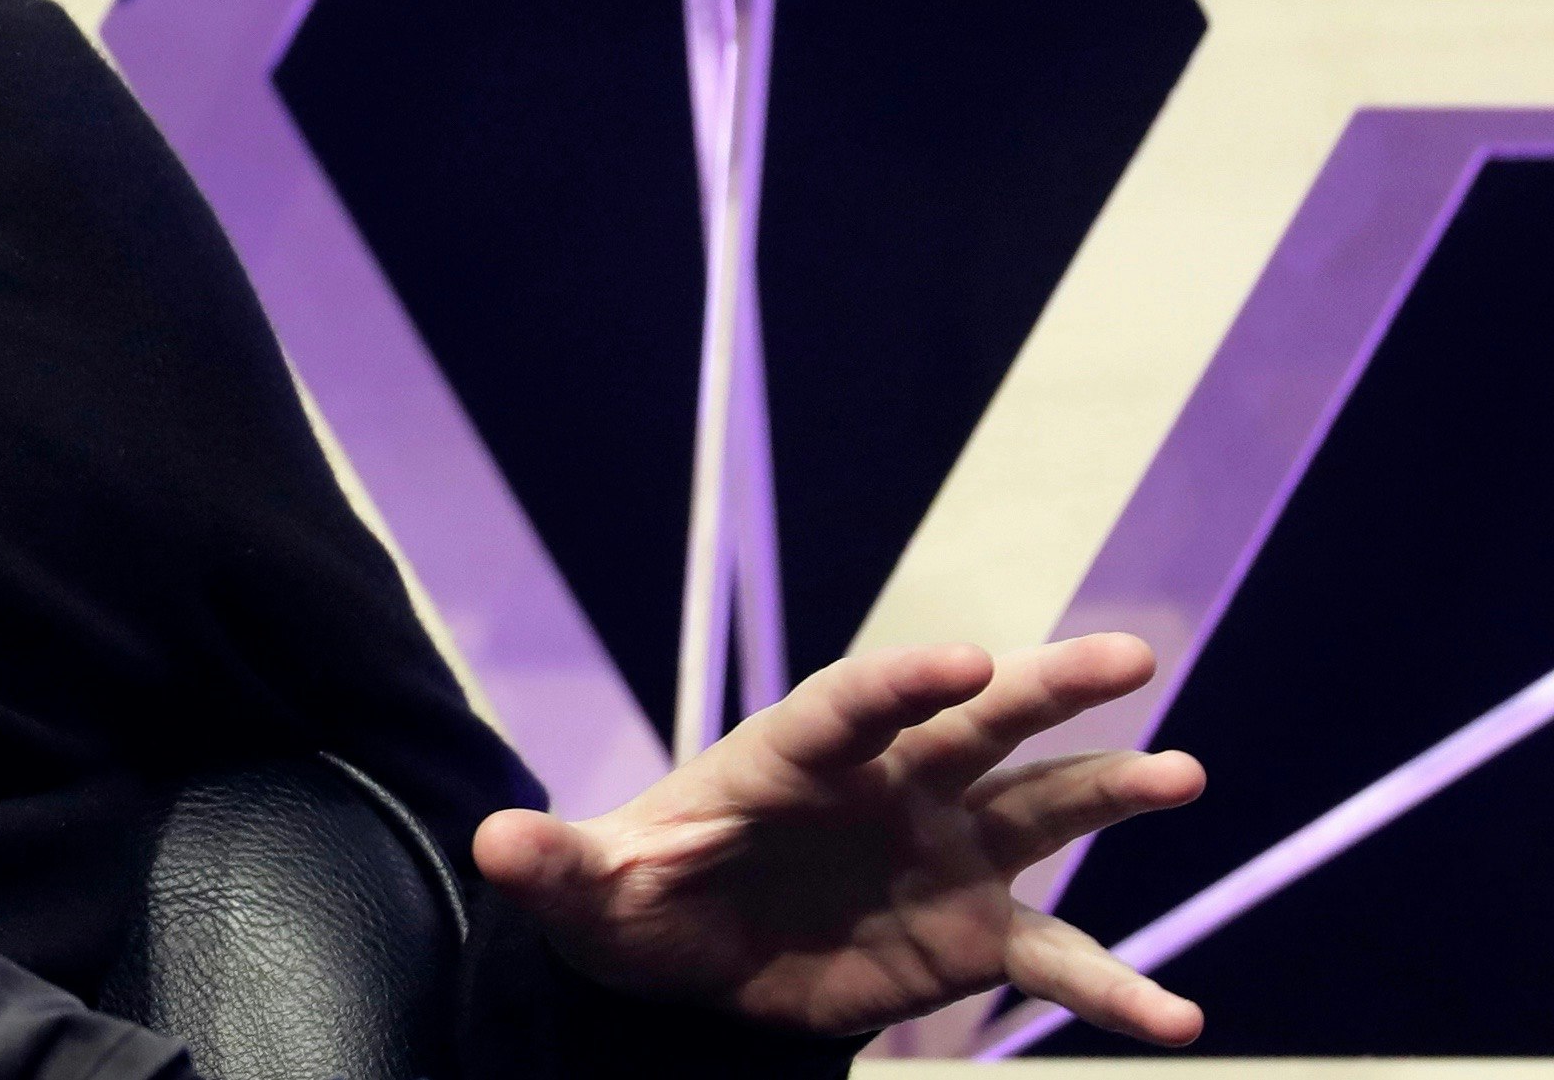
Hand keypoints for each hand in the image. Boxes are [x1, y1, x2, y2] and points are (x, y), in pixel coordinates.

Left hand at [471, 632, 1208, 1043]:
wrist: (692, 963)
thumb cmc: (639, 900)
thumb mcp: (589, 891)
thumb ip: (554, 865)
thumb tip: (494, 844)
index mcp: (791, 756)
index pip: (850, 706)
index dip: (902, 683)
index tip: (963, 660)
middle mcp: (887, 785)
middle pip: (972, 724)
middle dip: (1045, 688)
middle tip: (1127, 657)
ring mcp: (945, 854)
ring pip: (1040, 812)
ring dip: (1111, 793)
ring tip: (1183, 776)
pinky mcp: (977, 933)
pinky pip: (1057, 956)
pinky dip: (1116, 986)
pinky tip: (1180, 1019)